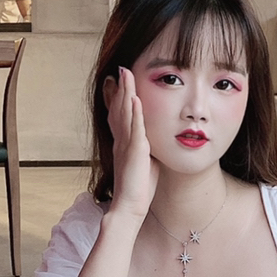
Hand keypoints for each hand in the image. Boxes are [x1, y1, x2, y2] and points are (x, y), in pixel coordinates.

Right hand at [105, 66, 157, 221]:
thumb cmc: (139, 188)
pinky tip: (134, 98)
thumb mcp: (146, 162)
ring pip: (124, 113)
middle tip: (121, 69)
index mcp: (124, 143)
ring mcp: (126, 144)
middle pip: (119, 108)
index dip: (118, 98)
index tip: (119, 82)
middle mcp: (121, 140)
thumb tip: (158, 139)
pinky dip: (134, 112)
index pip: (119, 115)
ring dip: (125, 92)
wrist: (130, 207)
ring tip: (125, 73)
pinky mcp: (134, 151)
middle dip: (121, 88)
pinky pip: (134, 128)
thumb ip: (148, 148)